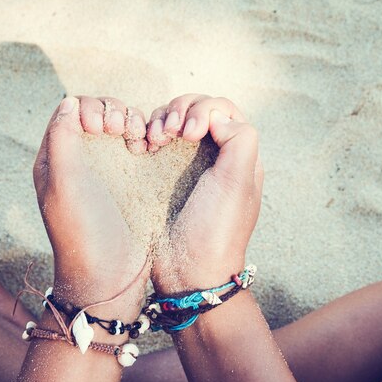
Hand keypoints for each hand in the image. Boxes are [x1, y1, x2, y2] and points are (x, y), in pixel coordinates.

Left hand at [33, 96, 148, 309]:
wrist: (110, 273)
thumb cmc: (83, 229)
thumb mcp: (65, 181)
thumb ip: (64, 137)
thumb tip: (70, 102)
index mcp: (55, 159)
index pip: (70, 112)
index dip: (89, 109)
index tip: (102, 127)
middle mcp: (79, 161)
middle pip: (97, 113)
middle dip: (112, 112)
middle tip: (121, 130)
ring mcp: (106, 169)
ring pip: (120, 125)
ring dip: (131, 121)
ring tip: (138, 140)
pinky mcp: (129, 179)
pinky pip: (137, 144)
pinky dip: (144, 137)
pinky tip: (148, 148)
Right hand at [148, 95, 263, 291]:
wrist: (188, 270)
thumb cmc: (216, 228)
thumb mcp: (238, 182)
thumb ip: (238, 139)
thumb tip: (216, 116)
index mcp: (239, 156)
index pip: (224, 110)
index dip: (204, 110)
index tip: (190, 134)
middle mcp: (214, 156)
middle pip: (198, 110)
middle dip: (181, 110)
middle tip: (169, 133)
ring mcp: (186, 165)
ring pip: (174, 121)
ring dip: (162, 120)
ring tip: (153, 141)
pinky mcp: (162, 175)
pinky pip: (155, 141)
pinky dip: (148, 134)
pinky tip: (143, 147)